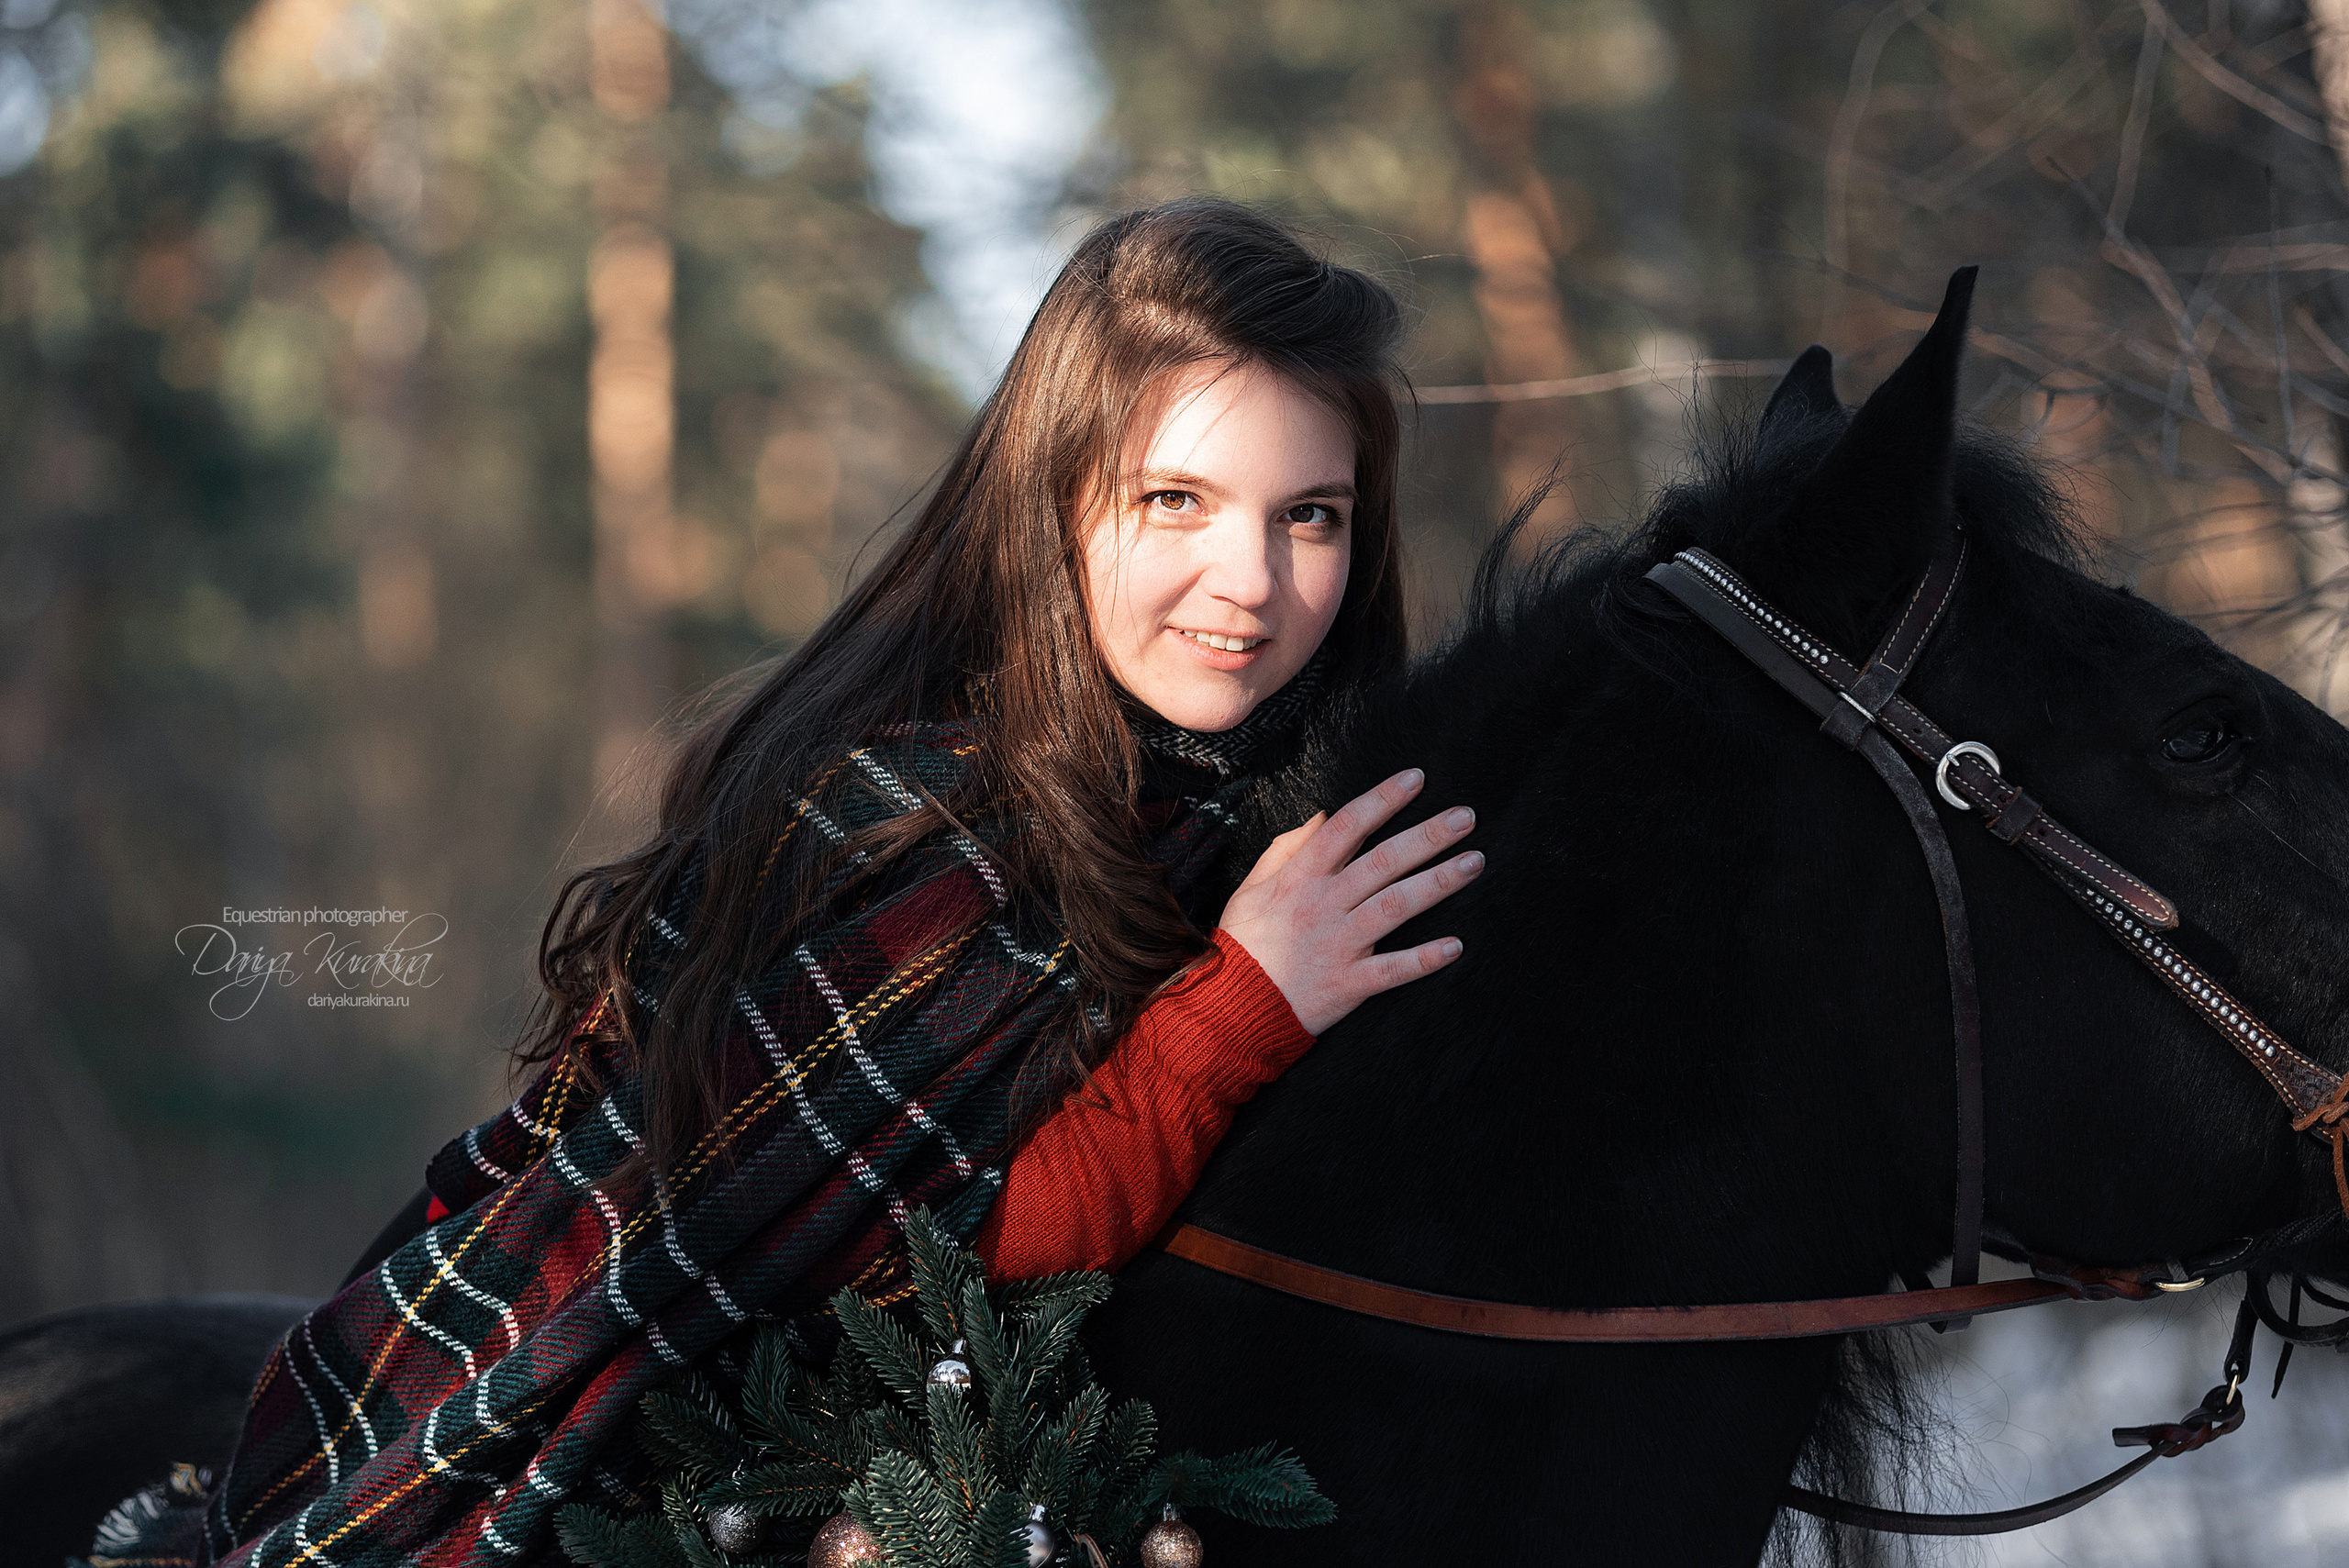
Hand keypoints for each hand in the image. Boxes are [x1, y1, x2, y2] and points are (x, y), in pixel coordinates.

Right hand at [1215, 768, 1481, 1035]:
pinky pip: (1392, 969)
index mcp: (1301, 878)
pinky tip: (1456, 946)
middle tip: (1466, 817)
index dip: (1383, 799)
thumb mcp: (1251, 888)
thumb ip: (1285, 850)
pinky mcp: (1349, 983)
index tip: (1416, 779)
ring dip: (1438, 883)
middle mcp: (1325, 905)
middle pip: (1383, 861)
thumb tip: (1320, 816)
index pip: (1347, 827)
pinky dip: (1424, 959)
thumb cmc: (1245, 944)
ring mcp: (1339, 944)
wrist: (1234, 1005)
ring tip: (1474, 862)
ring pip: (1396, 906)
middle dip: (1427, 836)